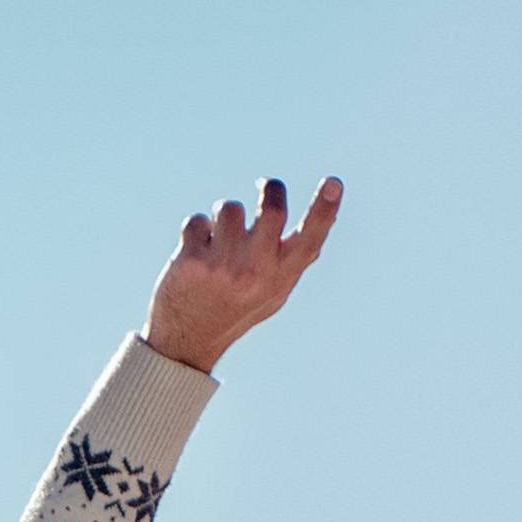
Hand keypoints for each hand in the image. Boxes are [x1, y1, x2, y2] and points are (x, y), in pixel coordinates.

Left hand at [141, 176, 338, 374]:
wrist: (188, 339)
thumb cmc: (237, 309)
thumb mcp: (273, 292)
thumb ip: (295, 259)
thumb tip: (328, 217)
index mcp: (280, 279)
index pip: (310, 240)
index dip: (324, 209)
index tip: (334, 182)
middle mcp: (255, 273)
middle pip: (272, 210)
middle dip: (270, 187)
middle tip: (263, 184)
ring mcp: (223, 267)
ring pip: (229, 209)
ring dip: (222, 215)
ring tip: (218, 240)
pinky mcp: (192, 262)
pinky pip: (197, 221)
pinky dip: (196, 230)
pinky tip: (194, 254)